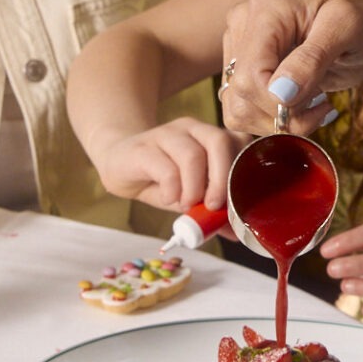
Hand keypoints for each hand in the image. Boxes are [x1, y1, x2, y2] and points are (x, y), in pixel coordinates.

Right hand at [97, 118, 239, 212]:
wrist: (119, 164)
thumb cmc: (161, 179)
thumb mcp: (190, 195)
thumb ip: (213, 209)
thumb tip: (237, 232)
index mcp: (212, 138)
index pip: (239, 142)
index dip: (242, 170)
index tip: (236, 198)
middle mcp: (193, 129)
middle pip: (220, 141)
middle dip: (221, 178)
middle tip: (213, 205)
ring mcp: (168, 134)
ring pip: (192, 154)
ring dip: (194, 187)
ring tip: (187, 205)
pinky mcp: (144, 146)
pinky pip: (165, 166)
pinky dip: (172, 188)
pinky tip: (170, 198)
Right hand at [220, 0, 362, 134]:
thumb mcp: (349, 28)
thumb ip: (313, 58)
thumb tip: (280, 93)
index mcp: (266, 8)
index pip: (250, 73)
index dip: (278, 102)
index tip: (319, 102)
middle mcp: (244, 25)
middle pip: (241, 94)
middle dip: (283, 114)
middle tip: (322, 107)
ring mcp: (242, 48)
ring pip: (236, 108)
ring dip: (278, 121)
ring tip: (314, 106)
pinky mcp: (247, 70)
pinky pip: (243, 111)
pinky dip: (273, 121)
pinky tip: (302, 107)